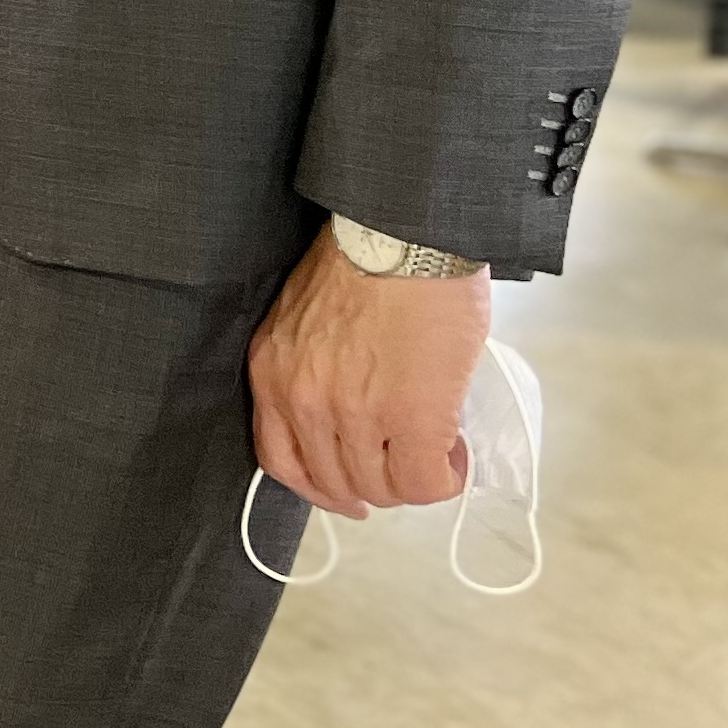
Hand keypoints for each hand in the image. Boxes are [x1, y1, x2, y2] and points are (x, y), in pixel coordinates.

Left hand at [247, 221, 487, 519]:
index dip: (318, 486)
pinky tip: (454, 456)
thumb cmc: (363, 263)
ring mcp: (353, 414)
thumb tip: (353, 410)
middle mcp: (302, 400)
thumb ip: (315, 370)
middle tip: (405, 464)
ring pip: (381, 489)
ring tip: (436, 451)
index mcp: (272, 372)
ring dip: (412, 480)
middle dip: (374, 485)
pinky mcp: (410, 417)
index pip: (279, 459)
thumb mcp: (308, 321)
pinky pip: (424, 482)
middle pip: (334, 482)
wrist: (402, 237)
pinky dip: (444, 479)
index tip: (345, 491)